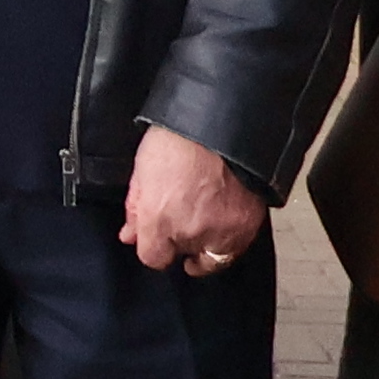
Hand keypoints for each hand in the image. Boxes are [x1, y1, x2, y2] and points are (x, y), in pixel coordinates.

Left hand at [122, 126, 262, 275]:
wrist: (222, 119)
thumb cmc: (179, 135)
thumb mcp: (143, 167)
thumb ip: (136, 207)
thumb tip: (130, 235)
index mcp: (158, 218)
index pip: (153, 257)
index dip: (154, 246)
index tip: (158, 236)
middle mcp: (190, 232)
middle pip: (182, 255)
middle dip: (179, 239)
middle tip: (183, 214)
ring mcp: (222, 232)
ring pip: (212, 258)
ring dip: (206, 244)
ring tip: (204, 220)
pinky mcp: (248, 226)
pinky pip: (237, 247)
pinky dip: (229, 239)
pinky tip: (223, 222)